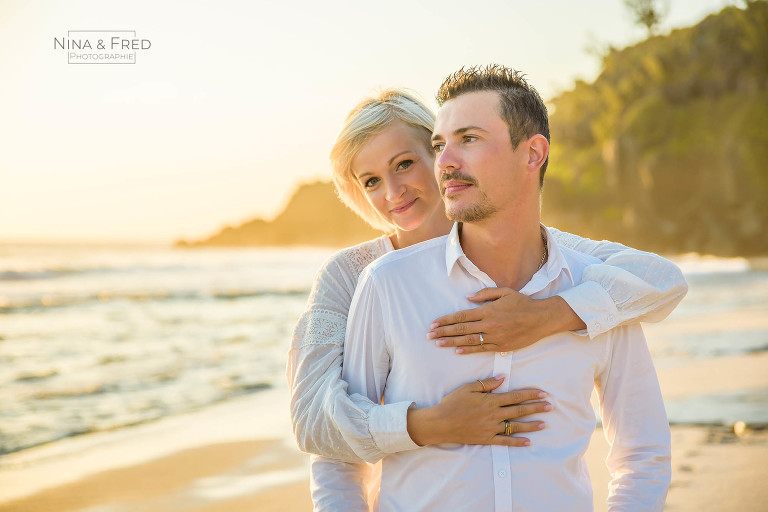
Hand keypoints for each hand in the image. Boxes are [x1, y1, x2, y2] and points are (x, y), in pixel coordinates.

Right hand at [406, 376, 550, 446]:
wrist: (441, 423)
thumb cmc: (452, 403)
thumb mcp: (468, 388)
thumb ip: (487, 384)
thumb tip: (503, 377)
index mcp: (490, 400)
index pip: (515, 396)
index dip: (530, 394)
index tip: (542, 393)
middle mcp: (494, 414)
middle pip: (519, 410)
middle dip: (536, 408)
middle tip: (549, 406)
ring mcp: (491, 428)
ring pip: (516, 426)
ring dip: (531, 425)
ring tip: (544, 424)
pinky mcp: (487, 439)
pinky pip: (505, 441)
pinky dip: (517, 442)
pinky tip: (528, 442)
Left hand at [427, 287, 584, 354]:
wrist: (542, 319)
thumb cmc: (523, 303)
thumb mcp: (504, 292)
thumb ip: (484, 294)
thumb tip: (467, 298)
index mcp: (488, 310)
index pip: (461, 316)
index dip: (446, 320)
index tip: (434, 324)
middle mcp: (489, 324)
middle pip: (461, 329)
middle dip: (443, 332)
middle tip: (429, 336)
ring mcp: (495, 336)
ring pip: (469, 341)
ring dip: (451, 342)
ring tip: (438, 344)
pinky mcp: (501, 346)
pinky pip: (482, 349)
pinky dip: (468, 350)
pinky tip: (457, 351)